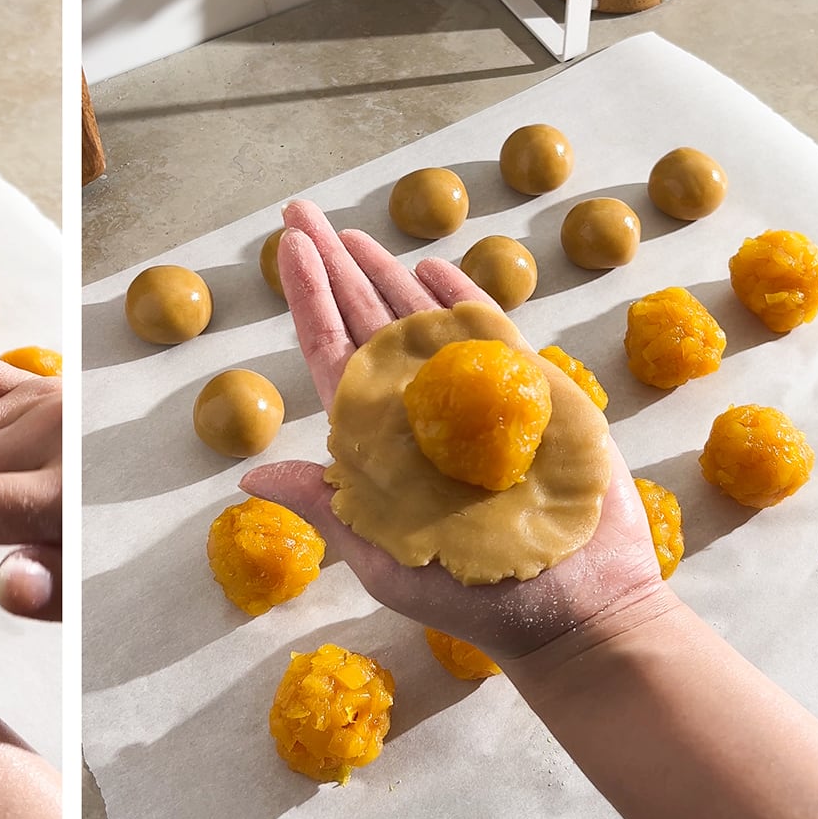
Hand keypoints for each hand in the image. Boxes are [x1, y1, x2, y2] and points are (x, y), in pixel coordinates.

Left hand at [241, 199, 662, 659]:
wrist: (569, 607)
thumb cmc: (468, 593)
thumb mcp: (381, 553)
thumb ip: (324, 503)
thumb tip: (248, 475)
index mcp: (371, 437)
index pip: (326, 350)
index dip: (305, 296)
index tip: (286, 249)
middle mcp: (412, 407)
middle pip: (362, 317)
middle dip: (332, 263)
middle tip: (299, 211)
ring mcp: (467, 396)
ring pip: (416, 316)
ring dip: (384, 270)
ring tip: (351, 230)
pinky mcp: (523, 394)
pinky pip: (486, 330)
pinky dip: (461, 295)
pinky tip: (431, 265)